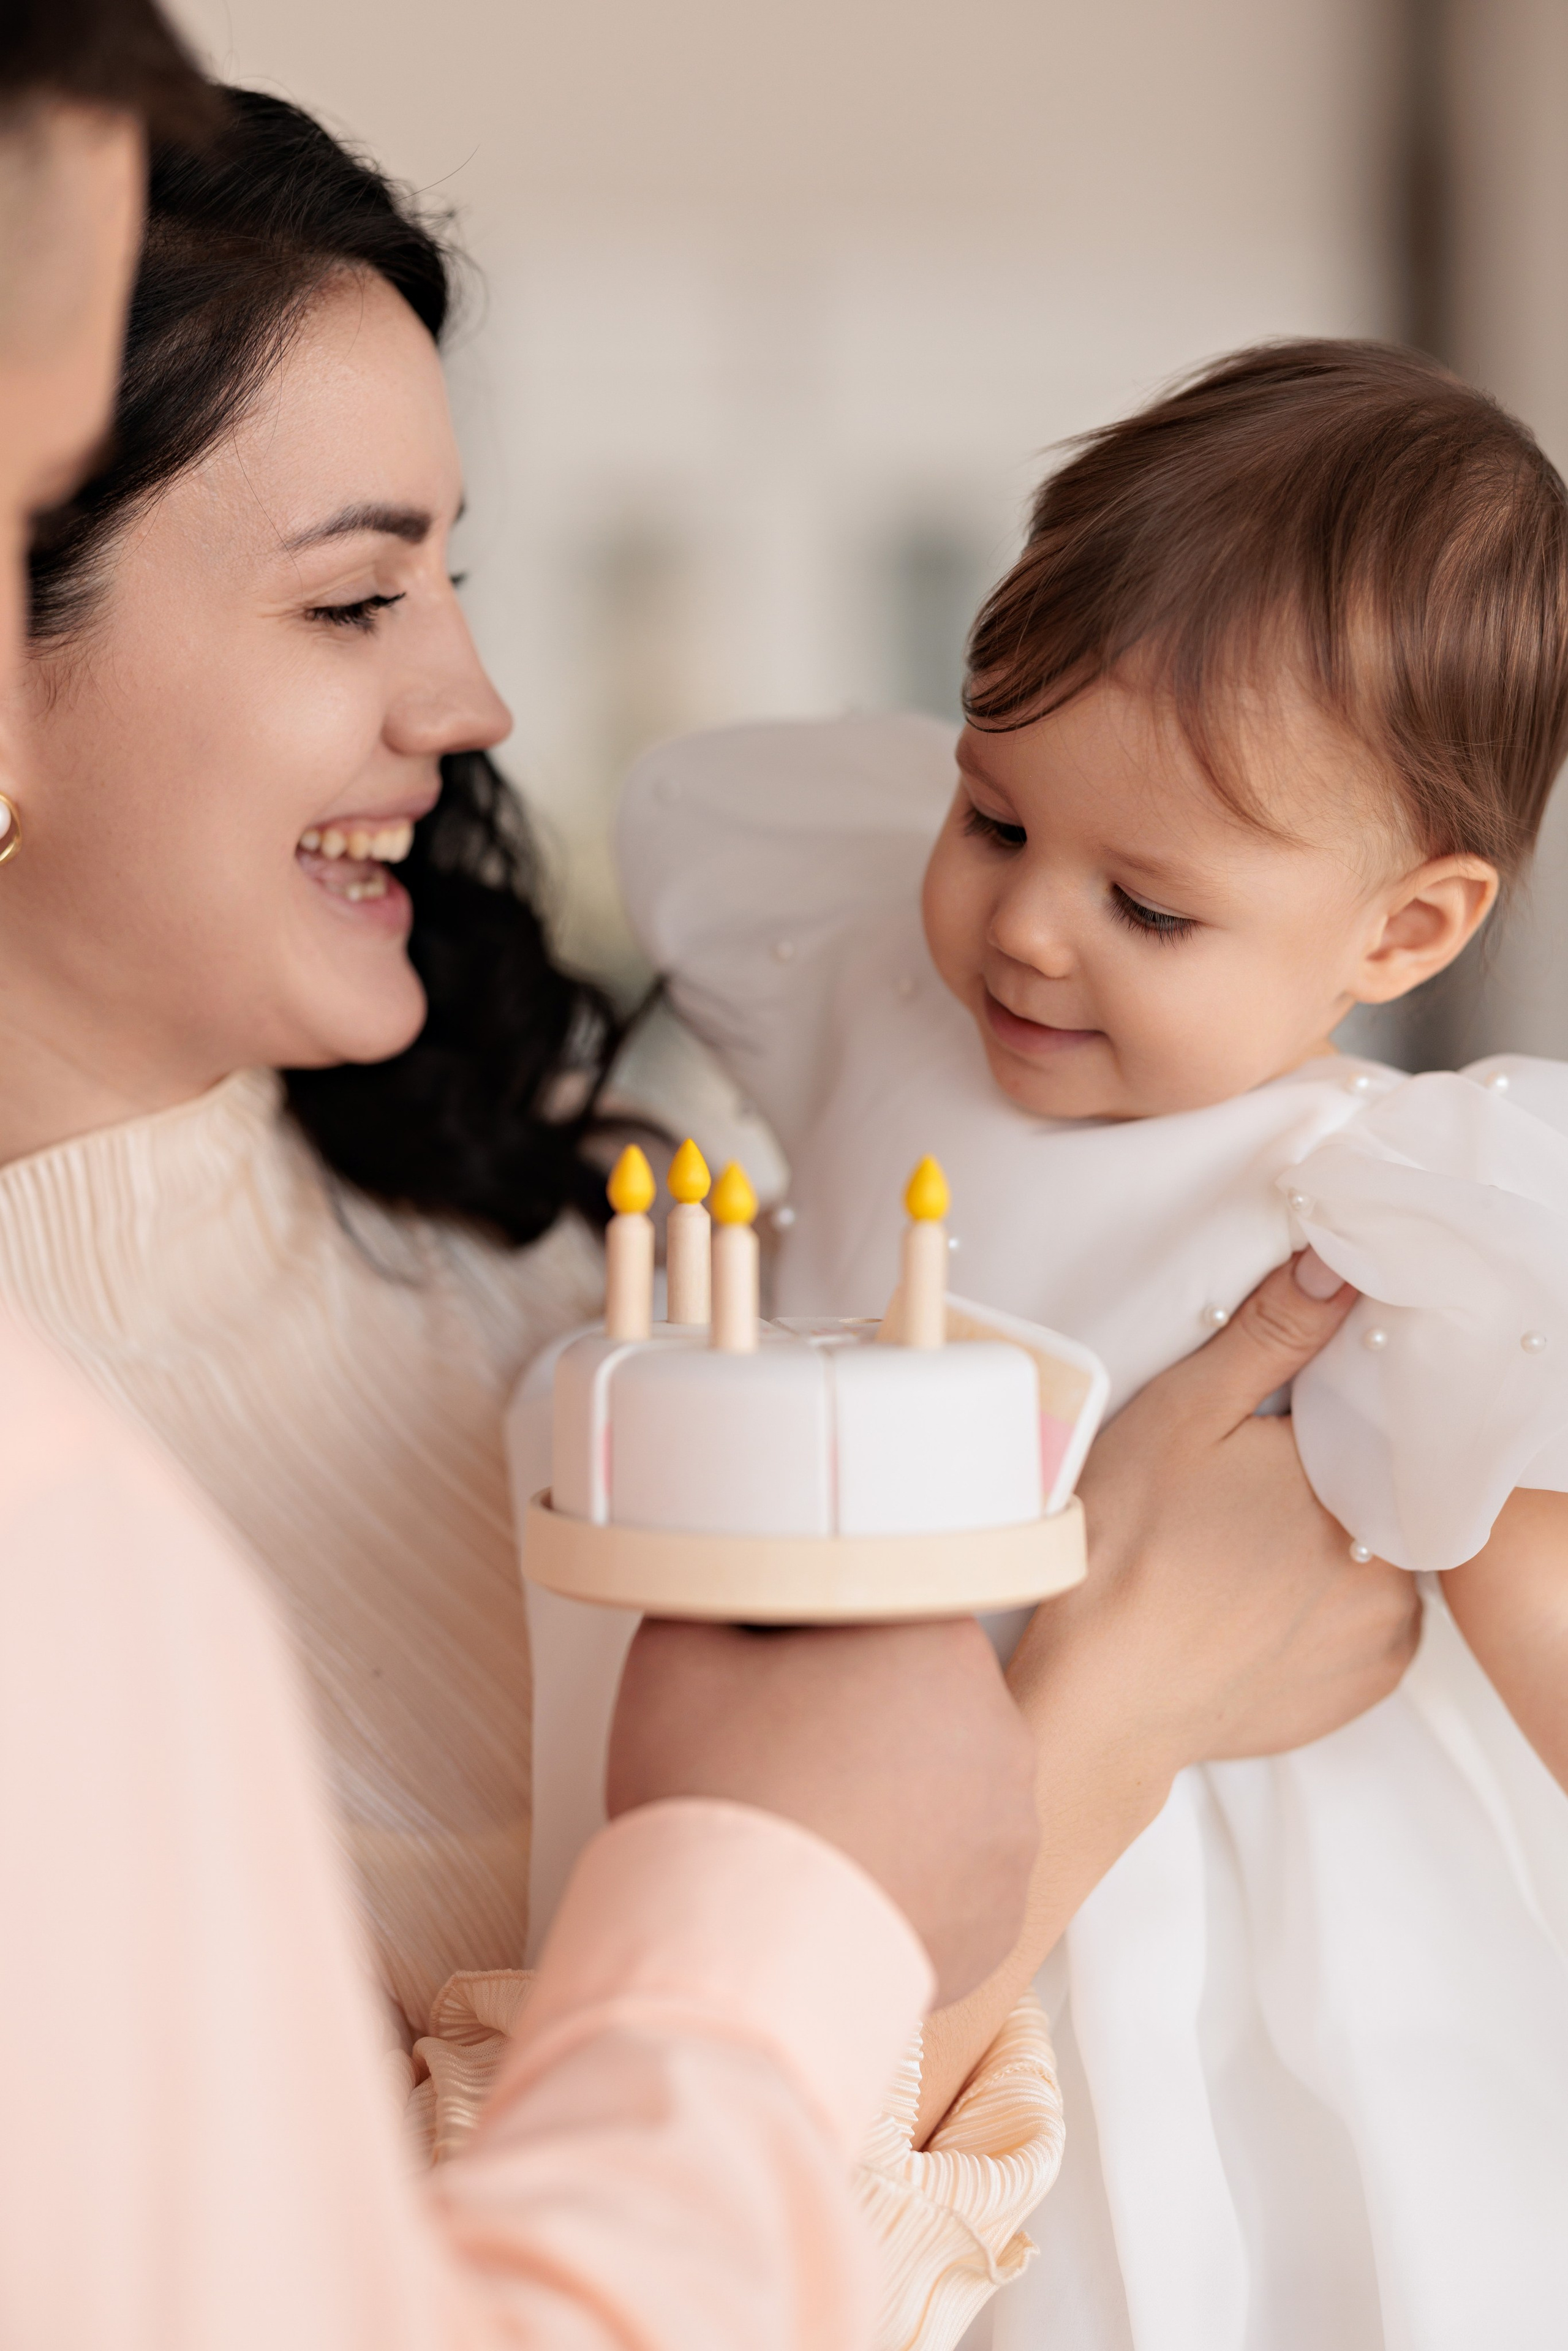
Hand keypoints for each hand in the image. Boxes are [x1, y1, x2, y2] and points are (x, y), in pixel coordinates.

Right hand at [607, 1616, 1037, 2006]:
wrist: (730, 1956)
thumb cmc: (716, 1800)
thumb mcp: (679, 1648)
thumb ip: (718, 1592)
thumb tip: (728, 1588)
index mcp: (941, 1646)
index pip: (884, 1610)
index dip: (817, 1638)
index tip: (773, 1674)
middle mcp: (1001, 1735)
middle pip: (921, 1699)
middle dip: (860, 1716)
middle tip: (779, 1753)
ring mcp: (1009, 1836)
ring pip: (942, 1788)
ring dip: (889, 1796)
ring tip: (807, 1824)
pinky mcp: (1000, 1919)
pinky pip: (954, 1877)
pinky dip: (907, 1876)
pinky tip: (841, 1879)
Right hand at [914, 1250, 1419, 2137]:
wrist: (1099, 1698)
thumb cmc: (1124, 1547)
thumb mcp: (1184, 1413)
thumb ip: (1271, 1335)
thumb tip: (1338, 1267)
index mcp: (1355, 1481)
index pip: (1377, 1415)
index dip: (1326, 1407)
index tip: (1270, 1424)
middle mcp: (1393, 1562)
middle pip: (1376, 1488)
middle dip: (1321, 1476)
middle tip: (1234, 1492)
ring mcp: (1385, 1633)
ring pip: (1376, 1555)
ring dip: (1327, 1544)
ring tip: (1235, 1549)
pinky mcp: (1365, 1687)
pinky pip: (1365, 1624)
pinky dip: (1323, 1607)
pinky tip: (1252, 1600)